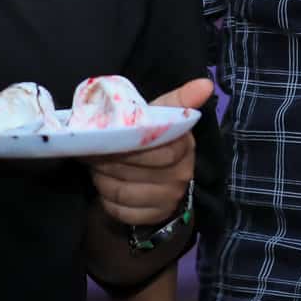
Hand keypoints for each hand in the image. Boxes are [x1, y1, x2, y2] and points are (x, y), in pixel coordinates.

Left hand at [84, 77, 213, 227]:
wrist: (161, 177)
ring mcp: (168, 199)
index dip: (128, 145)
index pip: (158, 150)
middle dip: (108, 161)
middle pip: (135, 171)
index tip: (108, 137)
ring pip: (123, 192)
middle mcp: (181, 175)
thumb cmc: (156, 140)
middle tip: (94, 152)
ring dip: (103, 179)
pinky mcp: (153, 217)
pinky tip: (106, 185)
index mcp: (184, 147)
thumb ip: (178, 101)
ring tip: (98, 167)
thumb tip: (206, 83)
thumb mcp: (164, 116)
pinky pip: (121, 211)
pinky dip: (107, 199)